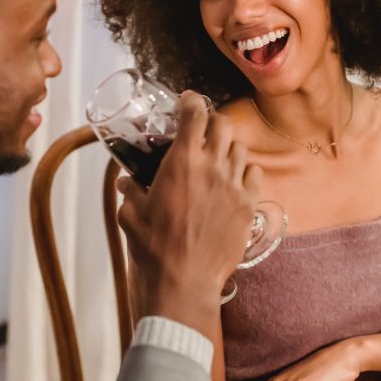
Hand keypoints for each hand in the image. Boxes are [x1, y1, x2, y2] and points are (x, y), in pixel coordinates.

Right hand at [116, 91, 260, 332]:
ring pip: (240, 148)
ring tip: (217, 157)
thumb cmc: (154, 246)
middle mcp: (212, 167)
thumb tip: (126, 182)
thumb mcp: (131, 214)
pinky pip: (254, 174)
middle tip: (202, 129)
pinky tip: (234, 180)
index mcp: (182, 161)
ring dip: (228, 147)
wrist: (184, 279)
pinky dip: (246, 171)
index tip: (188, 101)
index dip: (192, 101)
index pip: (195, 114)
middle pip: (223, 124)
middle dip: (212, 121)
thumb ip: (129, 190)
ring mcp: (234, 186)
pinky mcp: (248, 206)